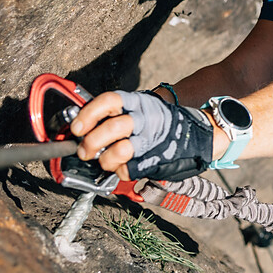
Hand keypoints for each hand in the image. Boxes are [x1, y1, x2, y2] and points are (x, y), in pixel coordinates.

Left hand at [69, 90, 215, 180]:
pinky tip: (121, 166)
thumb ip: (113, 113)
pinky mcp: (154, 160)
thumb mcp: (139, 108)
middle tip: (83, 150)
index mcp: (138, 102)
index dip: (89, 114)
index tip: (76, 127)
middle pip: (112, 127)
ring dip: (104, 160)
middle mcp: (145, 119)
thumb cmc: (158, 122)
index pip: (110, 101)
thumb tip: (79, 124)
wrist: (196, 135)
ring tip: (102, 161)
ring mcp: (151, 141)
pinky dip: (119, 171)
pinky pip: (128, 169)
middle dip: (91, 142)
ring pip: (120, 151)